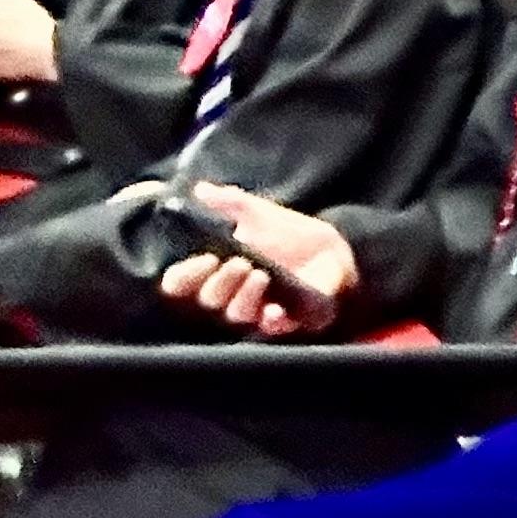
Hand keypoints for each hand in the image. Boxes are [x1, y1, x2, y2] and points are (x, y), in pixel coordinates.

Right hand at [152, 181, 355, 336]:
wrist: (333, 248)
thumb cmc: (290, 234)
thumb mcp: (259, 213)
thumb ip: (230, 202)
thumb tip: (201, 189)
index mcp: (218, 269)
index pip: (182, 282)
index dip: (185, 275)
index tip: (205, 258)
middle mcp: (233, 292)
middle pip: (209, 298)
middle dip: (221, 281)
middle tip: (240, 262)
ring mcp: (258, 307)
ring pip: (236, 313)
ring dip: (244, 295)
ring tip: (260, 274)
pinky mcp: (286, 319)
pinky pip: (270, 328)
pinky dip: (270, 321)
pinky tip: (275, 309)